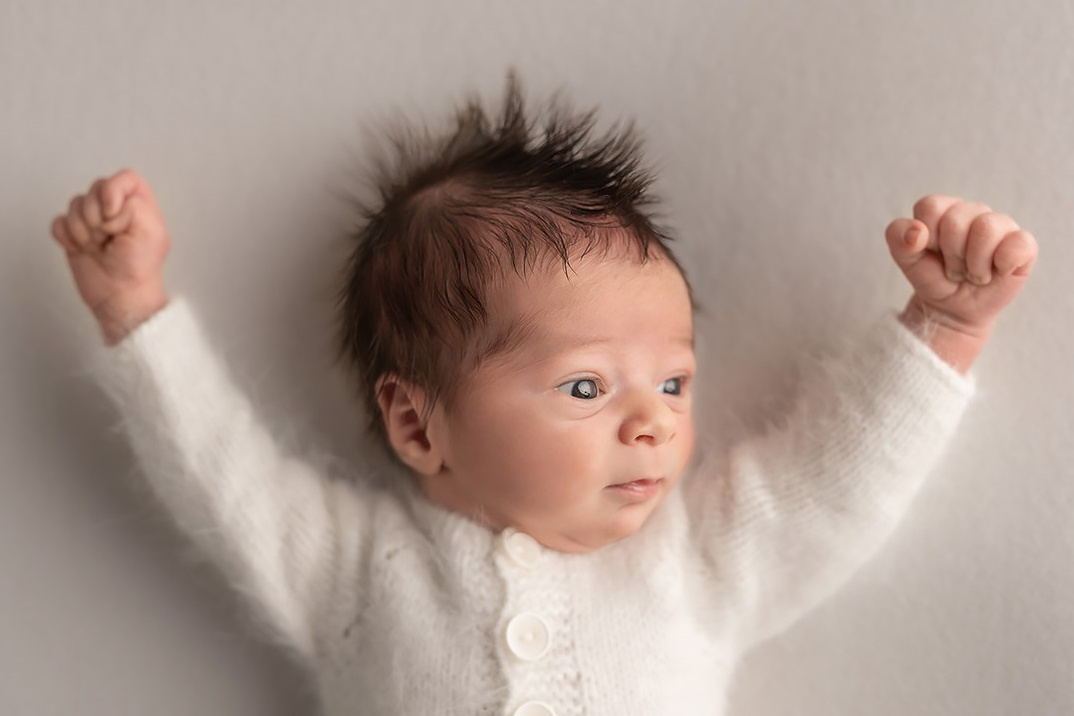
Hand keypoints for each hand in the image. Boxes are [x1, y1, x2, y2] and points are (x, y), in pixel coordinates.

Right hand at [51, 169, 170, 344]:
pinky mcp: (74, 234)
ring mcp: (93, 220)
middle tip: (109, 238)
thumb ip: (135, 205)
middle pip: (95, 188)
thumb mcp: (151, 232)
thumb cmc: (139, 267)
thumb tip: (108, 203)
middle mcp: (116, 208)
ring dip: (84, 230)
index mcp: (139, 204)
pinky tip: (83, 251)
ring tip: (99, 247)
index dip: (113, 192)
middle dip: (97, 216)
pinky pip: (59, 222)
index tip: (114, 215)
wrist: (119, 295)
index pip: (124, 178)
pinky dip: (68, 238)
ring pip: (74, 204)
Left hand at [885, 195, 1037, 371]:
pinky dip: (1003, 264)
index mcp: (943, 209)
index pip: (931, 206)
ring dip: (974, 263)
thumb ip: (898, 237)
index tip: (930, 252)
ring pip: (986, 228)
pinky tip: (997, 272)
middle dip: (950, 254)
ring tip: (973, 273)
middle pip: (956, 220)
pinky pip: (1019, 243)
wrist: (952, 308)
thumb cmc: (932, 277)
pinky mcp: (1023, 244)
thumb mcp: (906, 259)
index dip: (927, 236)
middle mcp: (972, 211)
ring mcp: (1001, 225)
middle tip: (953, 269)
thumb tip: (916, 231)